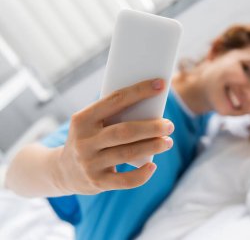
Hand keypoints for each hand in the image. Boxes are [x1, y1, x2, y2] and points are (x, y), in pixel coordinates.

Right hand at [55, 79, 173, 194]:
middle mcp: (84, 141)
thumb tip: (151, 109)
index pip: (115, 100)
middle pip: (124, 131)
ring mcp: (89, 164)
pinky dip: (142, 174)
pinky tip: (152, 166)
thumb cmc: (88, 139)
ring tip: (168, 142)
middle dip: (151, 127)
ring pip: (127, 153)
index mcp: (82, 119)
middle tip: (169, 125)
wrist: (62, 171)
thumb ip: (114, 117)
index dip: (139, 91)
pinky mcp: (97, 183)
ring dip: (152, 147)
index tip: (160, 84)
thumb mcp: (91, 124)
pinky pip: (125, 180)